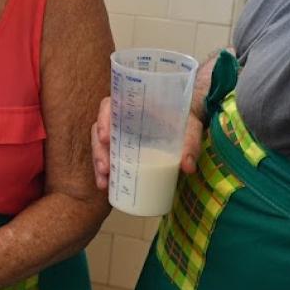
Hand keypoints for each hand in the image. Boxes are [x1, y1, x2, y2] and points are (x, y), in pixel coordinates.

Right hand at [91, 52, 219, 187]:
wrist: (187, 126)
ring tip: (104, 181)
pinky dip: (104, 172)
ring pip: (101, 145)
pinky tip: (104, 185)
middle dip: (99, 150)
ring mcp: (120, 134)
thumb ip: (190, 143)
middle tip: (105, 168)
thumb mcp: (190, 127)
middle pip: (100, 129)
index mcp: (133, 105)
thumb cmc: (185, 120)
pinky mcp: (121, 149)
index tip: (105, 138)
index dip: (103, 120)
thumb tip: (187, 166)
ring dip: (99, 162)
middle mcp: (122, 118)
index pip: (110, 106)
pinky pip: (106, 157)